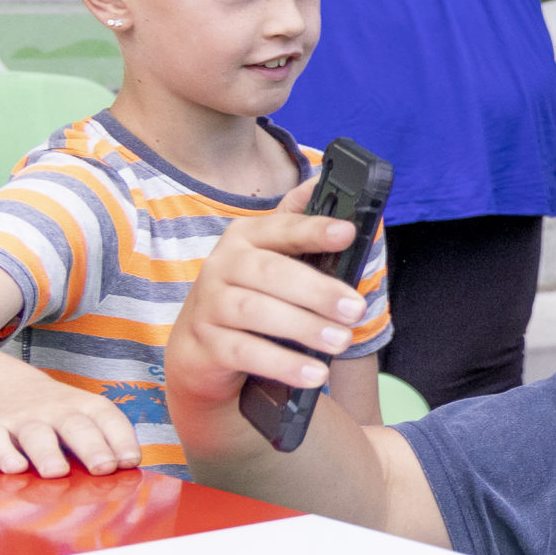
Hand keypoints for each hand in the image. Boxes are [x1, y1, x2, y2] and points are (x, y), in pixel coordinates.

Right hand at [0, 368, 141, 477]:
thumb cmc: (57, 413)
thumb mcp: (85, 415)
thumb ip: (107, 440)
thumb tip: (131, 471)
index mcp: (85, 407)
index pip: (108, 419)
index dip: (121, 439)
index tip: (130, 461)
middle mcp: (55, 411)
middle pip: (75, 427)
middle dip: (91, 448)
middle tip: (103, 468)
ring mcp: (21, 419)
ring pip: (36, 435)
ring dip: (47, 454)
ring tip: (57, 472)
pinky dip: (4, 455)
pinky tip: (15, 469)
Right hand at [165, 178, 369, 411]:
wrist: (200, 352)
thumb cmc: (251, 297)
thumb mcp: (272, 261)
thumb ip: (297, 228)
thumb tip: (319, 183)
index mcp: (246, 239)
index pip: (282, 228)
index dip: (314, 229)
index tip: (347, 233)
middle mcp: (222, 266)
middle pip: (270, 273)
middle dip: (317, 290)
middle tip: (355, 309)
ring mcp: (209, 306)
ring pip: (256, 312)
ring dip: (303, 327)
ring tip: (340, 340)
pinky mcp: (204, 345)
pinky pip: (244, 352)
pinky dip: (282, 363)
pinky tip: (313, 372)